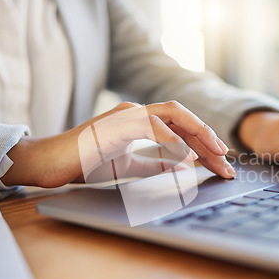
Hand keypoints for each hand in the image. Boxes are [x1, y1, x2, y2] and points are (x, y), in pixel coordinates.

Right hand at [1, 101, 236, 186]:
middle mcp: (136, 112)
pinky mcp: (117, 123)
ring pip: (172, 115)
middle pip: (182, 118)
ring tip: (216, 154)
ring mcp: (127, 115)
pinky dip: (172, 141)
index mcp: (140, 121)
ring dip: (197, 134)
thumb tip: (184, 166)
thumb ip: (156, 163)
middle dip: (208, 137)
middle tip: (227, 159)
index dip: (204, 142)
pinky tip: (187, 156)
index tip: (221, 161)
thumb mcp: (130, 166)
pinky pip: (151, 128)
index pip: (180, 127)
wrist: (51, 163)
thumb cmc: (86, 162)